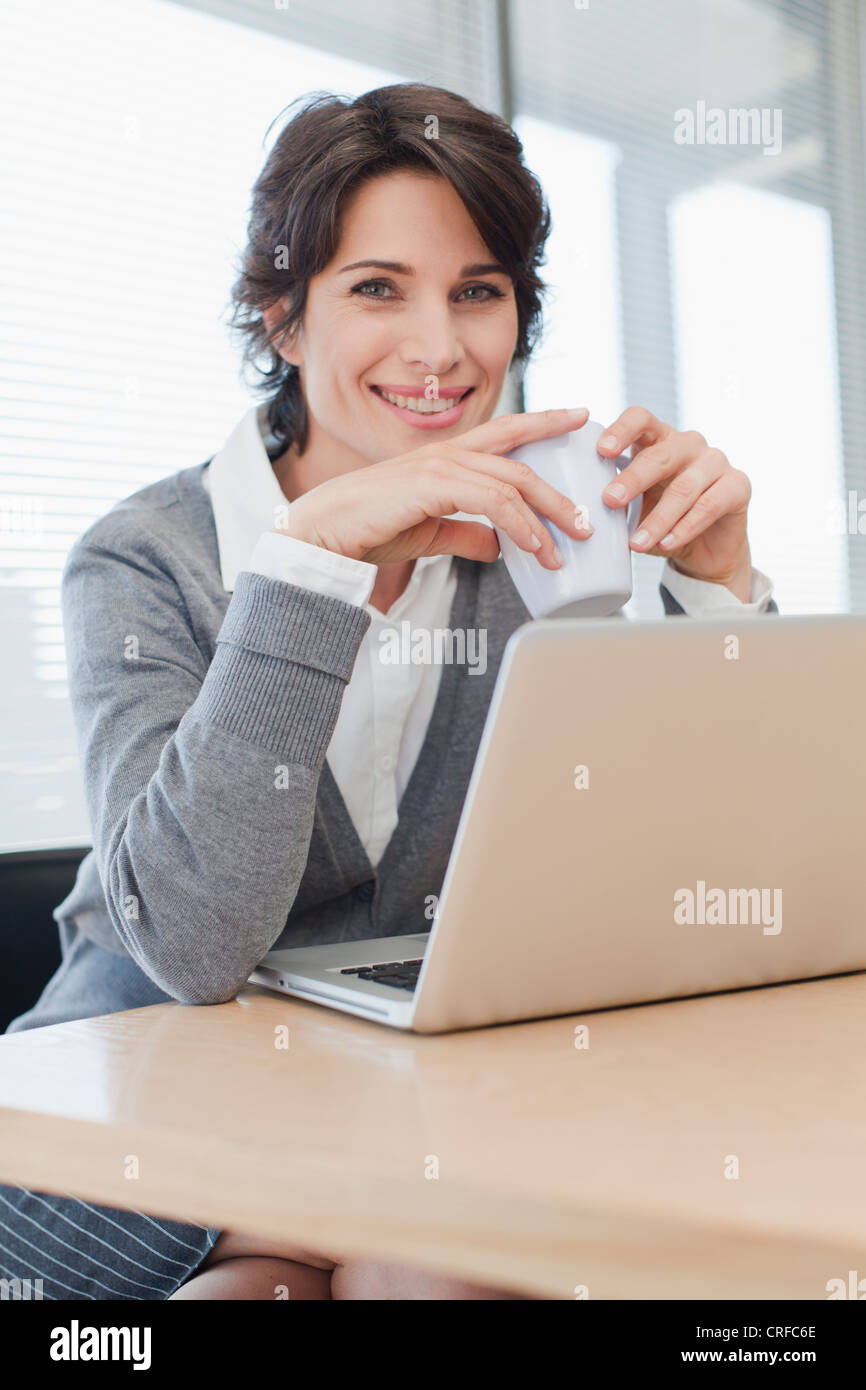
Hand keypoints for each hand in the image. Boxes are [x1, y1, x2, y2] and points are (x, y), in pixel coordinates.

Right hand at [276, 408, 595, 567]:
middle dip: (558, 488)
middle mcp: (447, 454)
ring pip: (512, 482)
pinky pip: (493, 502)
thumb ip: (465, 536)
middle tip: (587, 517)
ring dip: (545, 516)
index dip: (543, 422)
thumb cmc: (369, 531)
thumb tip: (498, 548)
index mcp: (446, 459)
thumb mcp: (430, 534)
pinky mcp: (433, 486)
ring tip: (567, 546)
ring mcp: (440, 466)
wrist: (325, 536)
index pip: (505, 432)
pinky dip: (520, 526)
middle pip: (519, 460)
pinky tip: (535, 548)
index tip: (578, 417)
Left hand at [598, 407, 752, 599]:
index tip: (602, 451)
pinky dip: (684, 528)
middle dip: (633, 479)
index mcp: (658, 439)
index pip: (641, 419)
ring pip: (684, 487)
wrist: (704, 550)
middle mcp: (688, 444)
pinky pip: (709, 506)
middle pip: (661, 454)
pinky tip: (666, 544)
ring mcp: (716, 461)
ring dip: (658, 518)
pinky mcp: (738, 485)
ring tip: (636, 543)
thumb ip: (616, 499)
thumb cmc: (661, 520)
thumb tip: (580, 511)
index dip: (621, 430)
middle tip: (610, 500)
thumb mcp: (635, 507)